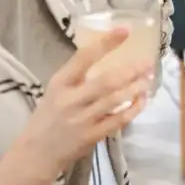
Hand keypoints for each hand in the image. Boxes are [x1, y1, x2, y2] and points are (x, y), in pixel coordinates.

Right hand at [14, 27, 154, 177]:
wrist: (35, 153)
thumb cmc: (48, 116)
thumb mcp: (56, 90)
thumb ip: (78, 76)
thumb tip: (108, 55)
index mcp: (60, 83)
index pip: (84, 57)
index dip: (106, 43)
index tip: (126, 31)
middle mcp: (71, 99)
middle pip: (106, 81)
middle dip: (131, 70)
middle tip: (148, 62)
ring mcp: (82, 119)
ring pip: (115, 100)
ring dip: (136, 88)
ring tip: (149, 79)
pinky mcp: (92, 136)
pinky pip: (119, 120)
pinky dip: (134, 108)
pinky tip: (142, 100)